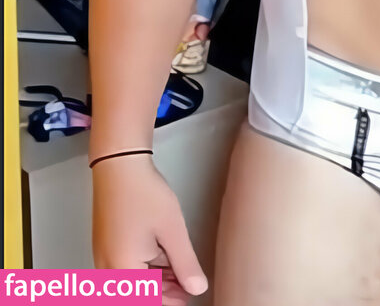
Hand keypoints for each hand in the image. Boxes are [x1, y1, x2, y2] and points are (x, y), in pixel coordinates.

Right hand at [92, 155, 207, 304]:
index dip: (169, 302)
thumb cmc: (144, 195)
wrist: (119, 165)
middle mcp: (107, 269)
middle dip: (163, 293)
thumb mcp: (172, 230)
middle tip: (188, 287)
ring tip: (181, 272)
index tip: (188, 297)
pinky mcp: (106, 244)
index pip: (146, 301)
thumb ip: (186, 264)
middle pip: (136, 292)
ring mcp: (104, 257)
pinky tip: (163, 258)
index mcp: (122, 271)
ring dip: (155, 280)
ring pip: (131, 279)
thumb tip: (197, 288)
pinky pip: (125, 265)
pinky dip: (145, 266)